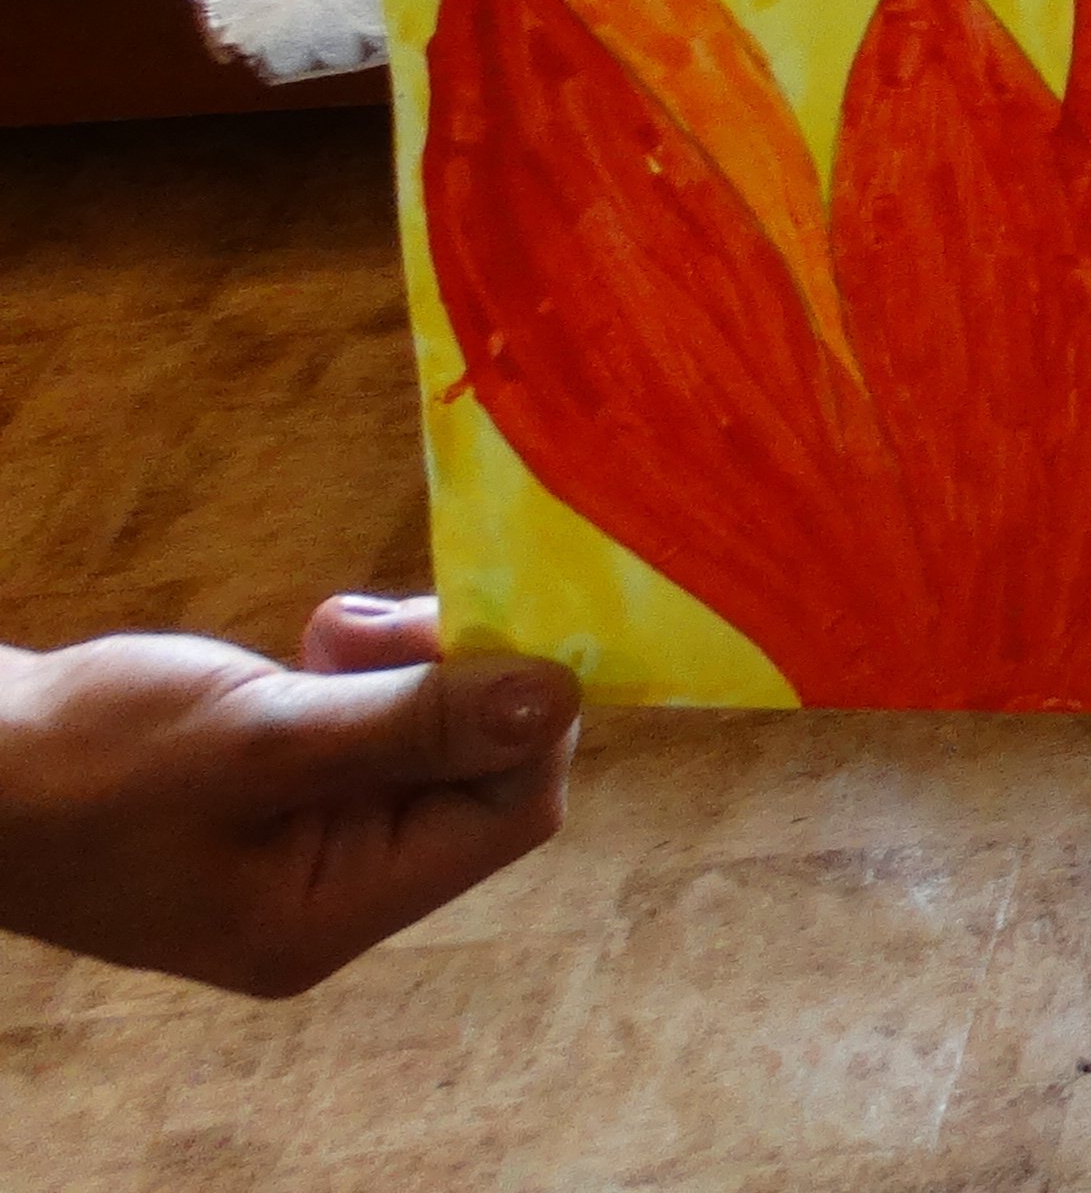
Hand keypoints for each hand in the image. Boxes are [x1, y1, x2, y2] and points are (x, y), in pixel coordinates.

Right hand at [0, 598, 573, 998]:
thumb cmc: (84, 763)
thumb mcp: (259, 739)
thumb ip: (414, 721)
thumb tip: (558, 697)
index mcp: (326, 916)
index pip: (507, 817)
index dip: (525, 718)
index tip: (490, 622)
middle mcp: (331, 895)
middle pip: (478, 778)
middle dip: (458, 679)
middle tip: (375, 622)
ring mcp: (305, 846)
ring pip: (432, 740)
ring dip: (409, 665)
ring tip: (328, 626)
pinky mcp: (282, 793)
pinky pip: (377, 730)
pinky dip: (369, 673)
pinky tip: (316, 638)